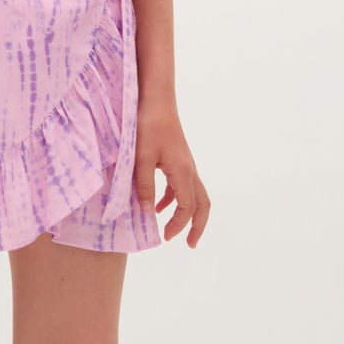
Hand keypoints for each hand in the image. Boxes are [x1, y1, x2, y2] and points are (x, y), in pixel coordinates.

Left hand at [134, 102, 209, 246]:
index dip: (179, 224)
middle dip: (197, 226)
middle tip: (190, 244)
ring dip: (187, 214)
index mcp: (182, 171)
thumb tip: (148, 212)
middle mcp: (189, 169)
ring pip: (195, 195)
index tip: (165, 237)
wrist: (156, 99)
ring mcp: (185, 163)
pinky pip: (182, 185)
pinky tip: (159, 205)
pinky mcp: (178, 158)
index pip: (187, 206)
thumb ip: (144, 186)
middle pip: (202, 204)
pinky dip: (174, 199)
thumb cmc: (147, 126)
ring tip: (173, 230)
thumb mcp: (141, 158)